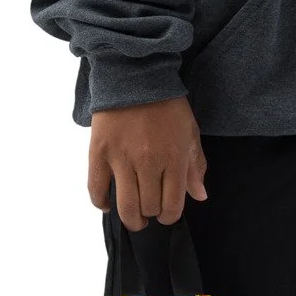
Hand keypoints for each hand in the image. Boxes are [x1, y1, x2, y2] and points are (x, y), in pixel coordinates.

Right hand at [88, 96, 207, 229]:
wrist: (135, 76)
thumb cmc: (167, 105)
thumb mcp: (190, 132)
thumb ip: (196, 166)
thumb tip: (199, 196)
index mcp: (174, 158)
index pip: (172, 205)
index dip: (170, 216)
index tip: (167, 214)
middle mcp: (148, 163)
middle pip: (149, 208)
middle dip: (151, 214)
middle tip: (149, 209)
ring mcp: (121, 159)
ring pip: (125, 205)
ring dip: (130, 218)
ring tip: (132, 216)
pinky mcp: (98, 153)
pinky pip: (96, 188)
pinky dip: (101, 202)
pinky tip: (107, 203)